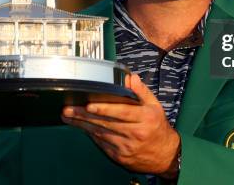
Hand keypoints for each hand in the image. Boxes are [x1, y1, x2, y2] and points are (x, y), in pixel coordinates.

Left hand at [62, 74, 179, 177]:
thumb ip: (142, 91)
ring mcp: (126, 146)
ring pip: (101, 134)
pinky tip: (80, 127)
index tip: (90, 105)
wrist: (165, 155)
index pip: (122, 112)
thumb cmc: (158, 127)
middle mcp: (136, 133)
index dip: (105, 109)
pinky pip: (102, 144)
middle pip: (107, 123)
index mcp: (145, 118)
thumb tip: (130, 78)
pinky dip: (90, 134)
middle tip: (69, 109)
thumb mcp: (155, 106)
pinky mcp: (119, 156)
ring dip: (83, 124)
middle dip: (85, 115)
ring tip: (68, 116)